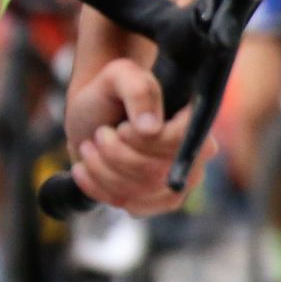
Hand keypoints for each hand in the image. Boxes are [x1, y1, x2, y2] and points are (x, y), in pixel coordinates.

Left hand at [61, 57, 206, 215]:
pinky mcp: (157, 199)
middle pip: (156, 172)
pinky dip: (98, 187)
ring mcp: (178, 179)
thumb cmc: (108, 92)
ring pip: (140, 191)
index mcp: (195, 119)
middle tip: (101, 134)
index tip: (122, 128)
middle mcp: (196, 152)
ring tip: (91, 146)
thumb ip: (138, 90)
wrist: (91, 115)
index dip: (144, 142)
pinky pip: (131, 205)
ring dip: (102, 168)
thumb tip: (152, 128)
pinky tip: (84, 169)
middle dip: (115, 154)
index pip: (181, 143)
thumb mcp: (119, 76)